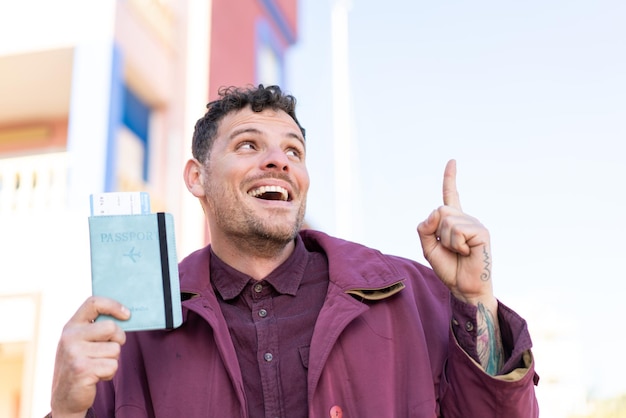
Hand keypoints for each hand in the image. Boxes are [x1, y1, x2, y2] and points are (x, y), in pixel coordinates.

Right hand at [50, 296, 129, 417]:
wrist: (64, 397)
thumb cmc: (81, 364)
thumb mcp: (81, 342)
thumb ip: (96, 328)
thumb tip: (126, 316)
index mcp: (71, 326)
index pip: (93, 302)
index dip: (114, 305)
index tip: (127, 315)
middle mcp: (70, 337)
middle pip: (111, 327)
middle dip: (118, 340)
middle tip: (108, 350)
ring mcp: (74, 353)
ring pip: (115, 349)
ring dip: (112, 360)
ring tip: (97, 366)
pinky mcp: (82, 369)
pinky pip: (113, 366)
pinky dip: (109, 373)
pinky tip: (96, 376)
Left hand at [417, 160, 494, 307]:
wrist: (463, 287)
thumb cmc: (449, 268)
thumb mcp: (428, 247)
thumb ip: (425, 228)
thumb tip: (436, 211)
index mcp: (454, 221)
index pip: (451, 195)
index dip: (450, 178)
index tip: (452, 161)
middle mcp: (466, 219)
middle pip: (440, 211)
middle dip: (436, 232)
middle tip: (450, 248)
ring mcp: (475, 224)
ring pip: (447, 221)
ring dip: (447, 241)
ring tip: (460, 252)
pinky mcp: (481, 232)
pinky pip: (457, 231)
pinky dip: (456, 245)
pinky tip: (467, 252)